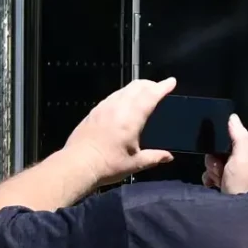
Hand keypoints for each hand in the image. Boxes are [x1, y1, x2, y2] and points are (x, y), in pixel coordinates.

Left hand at [60, 77, 178, 187]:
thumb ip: (153, 157)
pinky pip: (112, 97)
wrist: (76, 164)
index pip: (150, 95)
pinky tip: (122, 102)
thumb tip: (168, 157)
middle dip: (150, 84)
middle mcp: (118, 107)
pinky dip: (122, 94)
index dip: (162, 87)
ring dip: (136, 88)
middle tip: (158, 87)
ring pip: (123, 90)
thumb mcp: (134, 163)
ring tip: (142, 92)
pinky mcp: (93, 112)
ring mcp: (104, 107)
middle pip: (136, 87)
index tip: (171, 82)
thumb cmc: (108, 165)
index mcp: (132, 117)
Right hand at [204, 114, 247, 194]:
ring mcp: (231, 171)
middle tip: (220, 167)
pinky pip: (209, 174)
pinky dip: (210, 179)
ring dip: (212, 170)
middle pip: (219, 147)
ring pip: (212, 160)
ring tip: (219, 179)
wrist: (237, 211)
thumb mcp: (242, 156)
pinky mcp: (223, 181)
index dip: (224, 138)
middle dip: (214, 157)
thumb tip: (233, 117)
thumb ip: (238, 136)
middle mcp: (241, 158)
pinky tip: (215, 184)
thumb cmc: (242, 182)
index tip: (220, 147)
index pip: (233, 132)